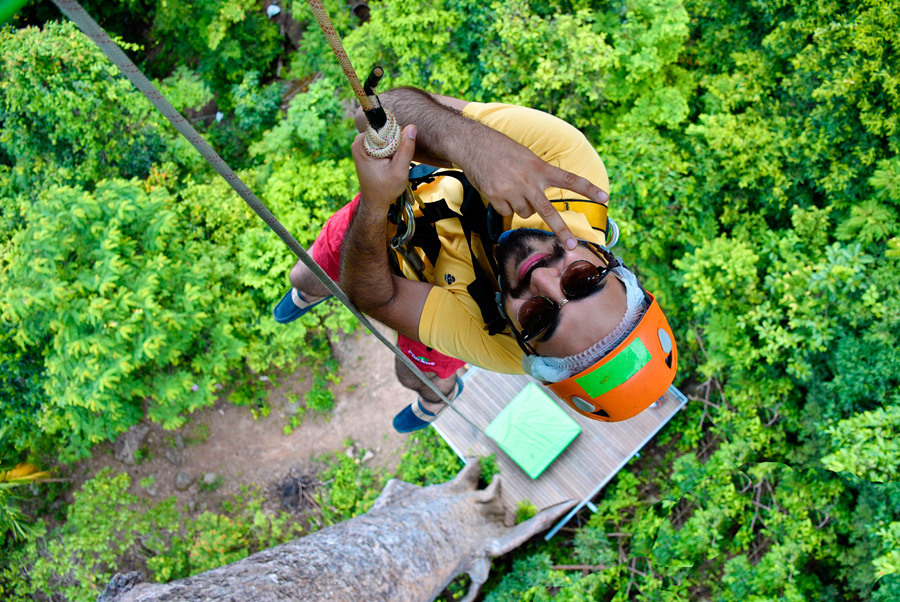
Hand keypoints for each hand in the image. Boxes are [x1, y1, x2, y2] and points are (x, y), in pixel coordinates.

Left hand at [351, 125, 417, 210]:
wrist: (375, 201)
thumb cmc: (385, 189)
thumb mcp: (399, 171)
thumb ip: (406, 149)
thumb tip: (412, 127)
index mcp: (361, 144)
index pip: (383, 127)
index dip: (396, 136)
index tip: (399, 151)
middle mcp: (360, 141)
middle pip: (385, 130)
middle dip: (395, 142)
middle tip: (396, 161)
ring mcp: (363, 144)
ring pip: (386, 136)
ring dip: (395, 147)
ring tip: (393, 163)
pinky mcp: (368, 148)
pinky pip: (385, 141)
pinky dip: (392, 150)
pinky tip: (391, 162)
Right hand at [459, 138, 607, 249]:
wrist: (474, 145)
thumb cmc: (502, 149)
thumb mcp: (527, 157)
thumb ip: (538, 176)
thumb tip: (537, 204)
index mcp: (541, 168)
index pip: (570, 179)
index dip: (588, 189)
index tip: (604, 197)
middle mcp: (529, 182)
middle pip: (548, 212)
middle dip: (562, 230)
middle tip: (572, 245)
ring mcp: (513, 191)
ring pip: (525, 213)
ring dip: (521, 206)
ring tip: (510, 188)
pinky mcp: (497, 198)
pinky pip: (506, 212)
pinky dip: (504, 205)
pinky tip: (497, 190)